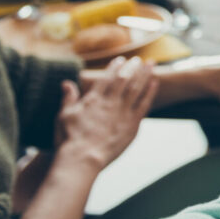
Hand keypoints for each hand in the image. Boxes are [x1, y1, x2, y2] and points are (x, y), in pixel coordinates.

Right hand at [55, 56, 157, 170]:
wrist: (82, 159)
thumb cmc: (70, 139)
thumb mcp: (64, 116)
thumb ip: (68, 98)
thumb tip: (66, 83)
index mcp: (93, 99)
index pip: (106, 78)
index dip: (114, 67)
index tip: (120, 60)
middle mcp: (110, 102)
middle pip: (124, 79)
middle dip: (132, 67)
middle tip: (138, 59)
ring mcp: (123, 112)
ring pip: (137, 88)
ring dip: (144, 74)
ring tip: (151, 64)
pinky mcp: (132, 125)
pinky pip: (144, 104)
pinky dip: (150, 92)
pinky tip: (155, 83)